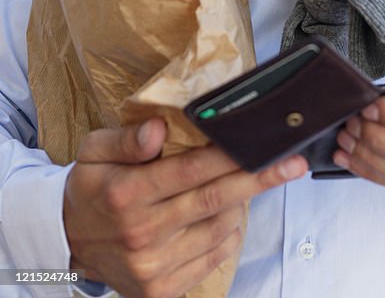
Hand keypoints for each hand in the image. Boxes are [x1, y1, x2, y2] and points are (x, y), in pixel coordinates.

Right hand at [64, 118, 306, 297]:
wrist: (68, 242)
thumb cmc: (91, 186)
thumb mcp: (94, 151)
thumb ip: (127, 138)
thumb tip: (159, 127)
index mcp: (126, 193)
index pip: (191, 170)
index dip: (231, 156)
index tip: (264, 144)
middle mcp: (141, 232)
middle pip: (214, 200)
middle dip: (259, 179)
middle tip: (293, 164)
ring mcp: (153, 266)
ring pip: (219, 230)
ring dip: (243, 204)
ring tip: (252, 181)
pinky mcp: (161, 289)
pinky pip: (212, 258)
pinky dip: (229, 233)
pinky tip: (231, 213)